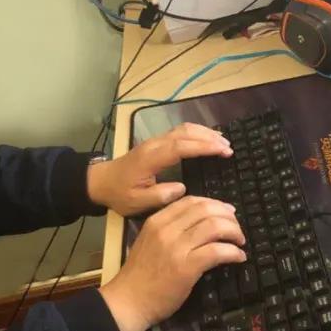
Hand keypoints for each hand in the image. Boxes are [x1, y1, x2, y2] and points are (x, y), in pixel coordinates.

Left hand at [87, 123, 232, 215]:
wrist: (101, 182)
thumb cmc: (119, 194)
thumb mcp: (136, 202)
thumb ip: (159, 196)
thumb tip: (182, 188)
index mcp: (151, 158)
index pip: (181, 147)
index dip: (203, 147)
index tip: (223, 151)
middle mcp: (154, 145)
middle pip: (185, 133)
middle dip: (209, 138)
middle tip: (229, 148)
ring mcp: (155, 141)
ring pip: (183, 129)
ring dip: (204, 133)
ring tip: (223, 142)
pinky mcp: (156, 143)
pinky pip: (179, 132)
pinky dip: (196, 133)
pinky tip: (207, 139)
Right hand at [99, 196, 245, 330]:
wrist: (129, 301)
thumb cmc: (139, 275)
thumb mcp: (149, 242)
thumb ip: (169, 229)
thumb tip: (199, 223)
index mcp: (157, 221)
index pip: (191, 201)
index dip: (214, 203)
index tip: (226, 211)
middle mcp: (167, 229)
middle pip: (206, 210)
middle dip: (228, 216)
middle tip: (236, 227)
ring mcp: (177, 247)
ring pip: (215, 226)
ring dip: (234, 232)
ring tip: (240, 241)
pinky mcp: (187, 267)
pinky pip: (217, 251)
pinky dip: (233, 252)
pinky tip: (238, 257)